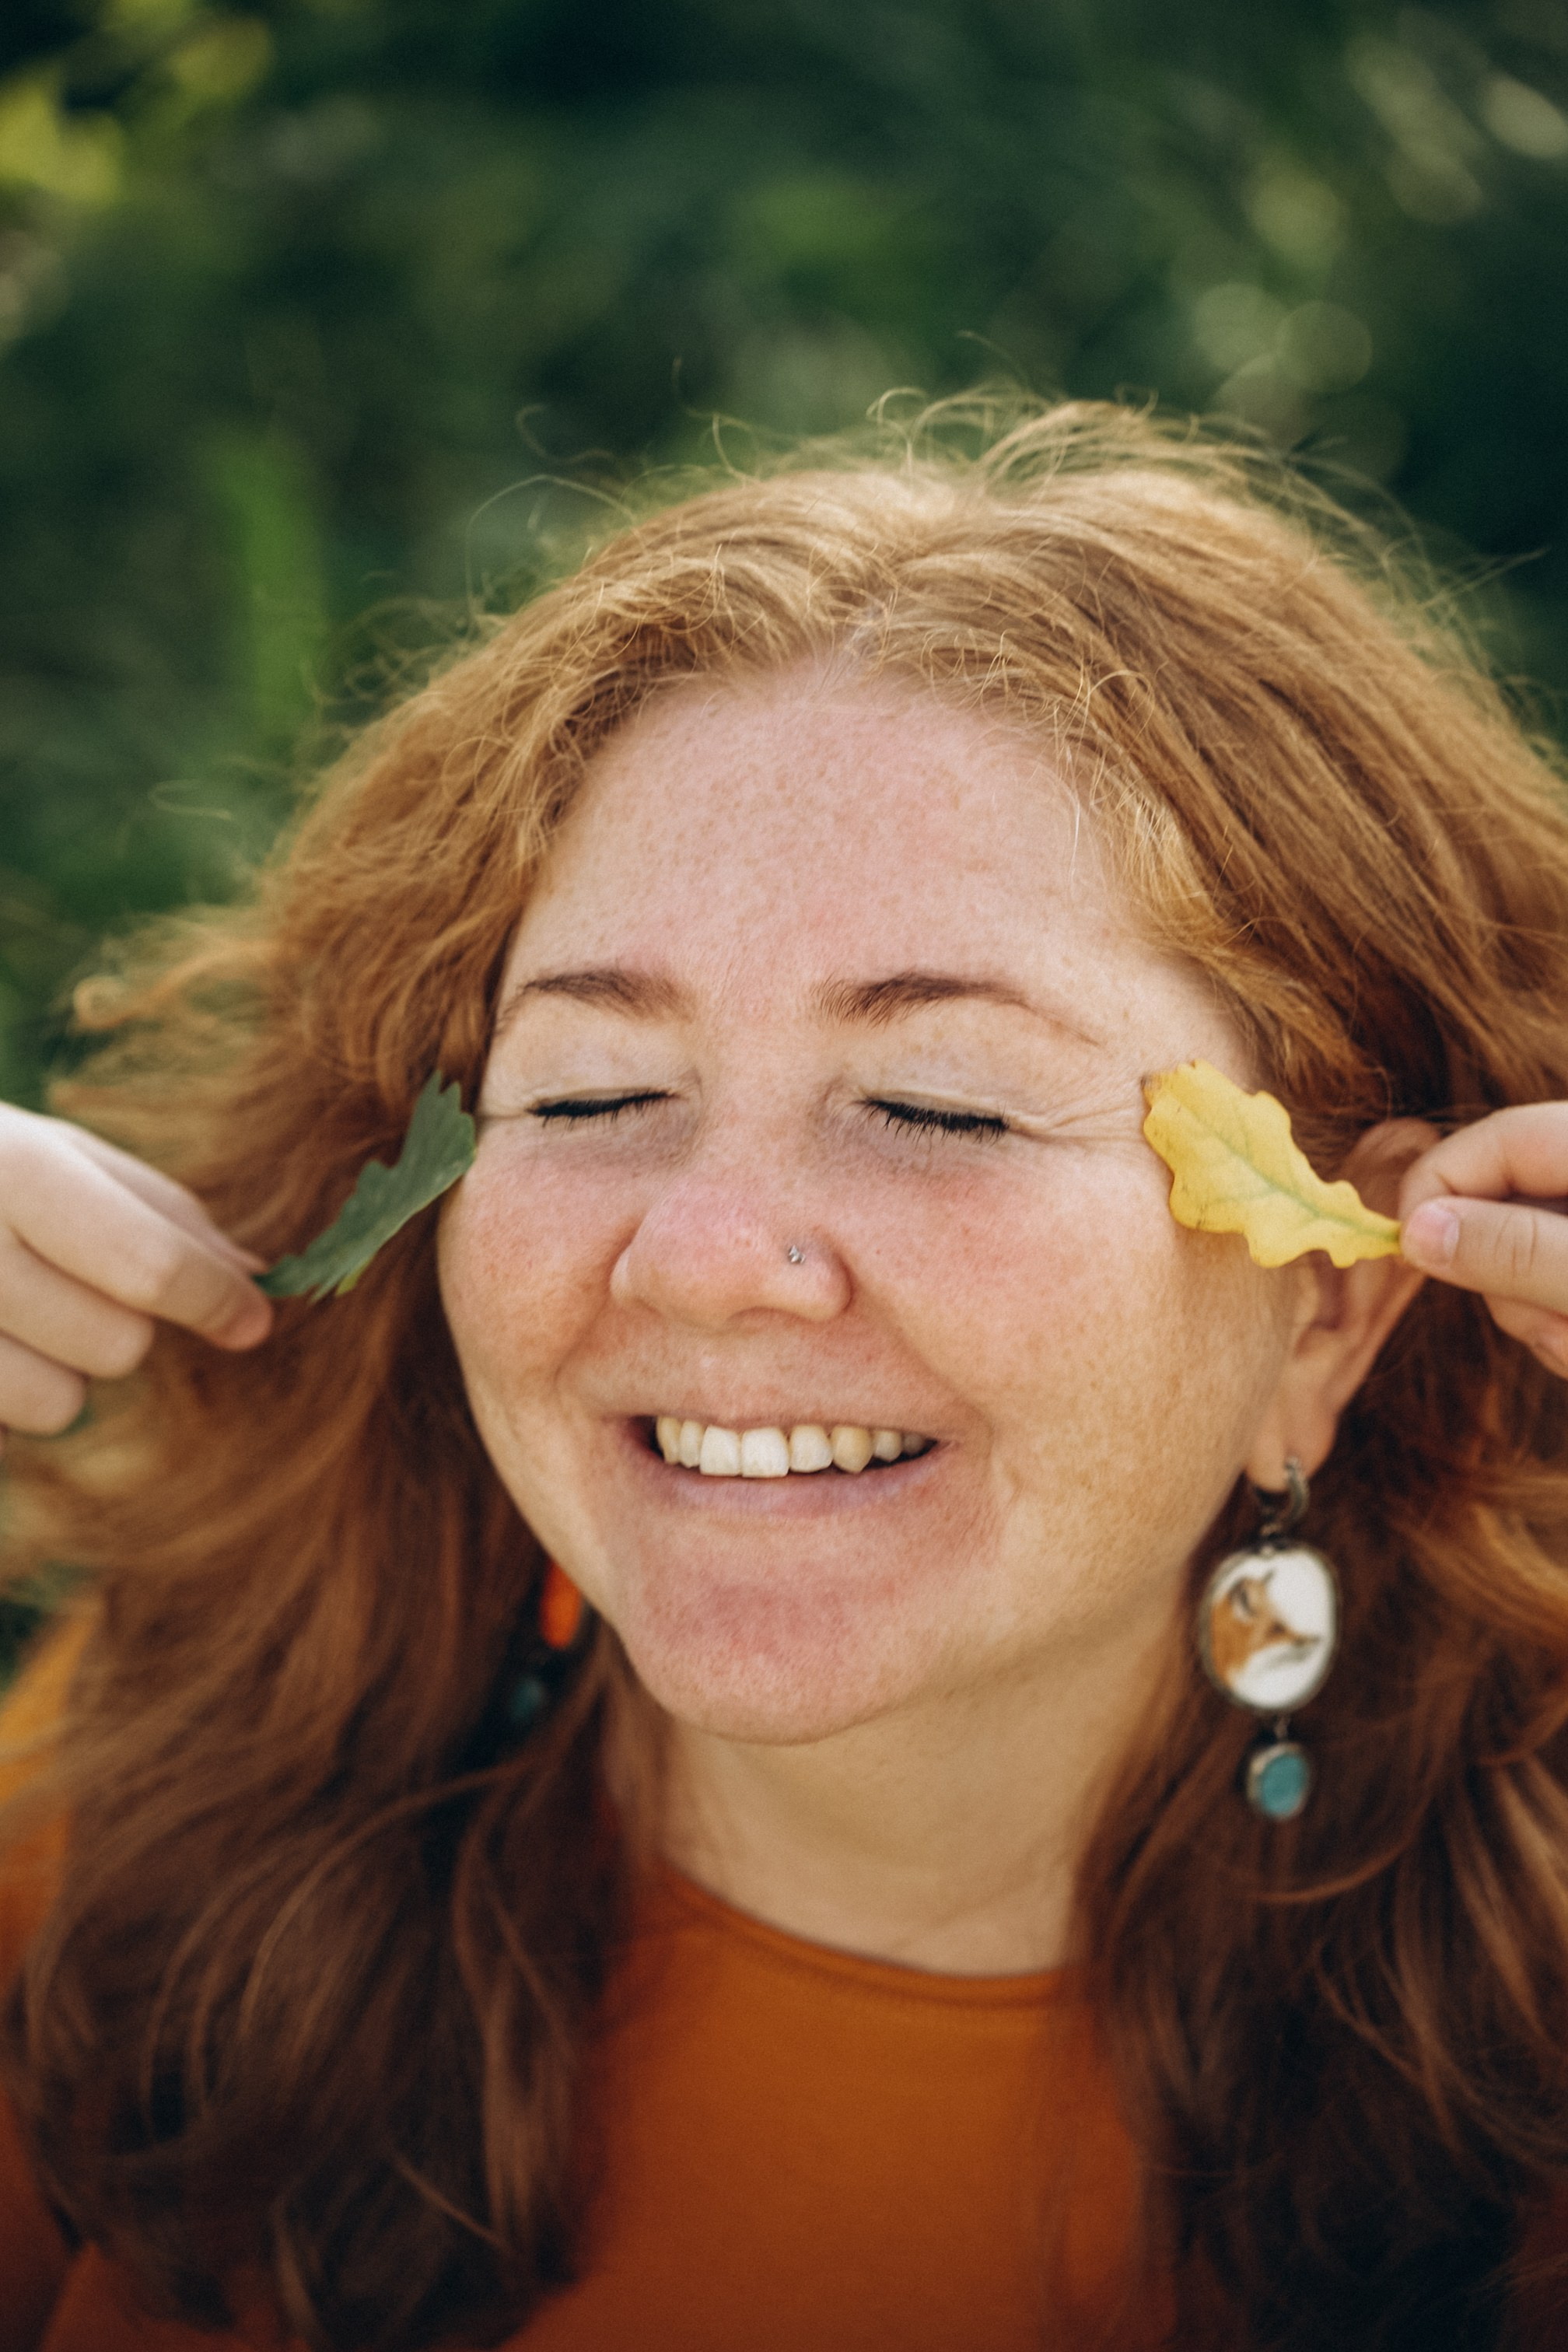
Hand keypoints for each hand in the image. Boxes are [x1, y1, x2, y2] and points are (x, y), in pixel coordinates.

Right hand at [0, 1104, 270, 1446]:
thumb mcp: (55, 1152)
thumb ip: (160, 1208)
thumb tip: (256, 1274)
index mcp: (10, 1167)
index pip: (148, 1266)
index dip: (217, 1301)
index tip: (254, 1320)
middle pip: (116, 1345)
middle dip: (119, 1325)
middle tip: (70, 1284)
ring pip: (57, 1404)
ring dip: (56, 1371)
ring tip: (10, 1312)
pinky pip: (0, 1427)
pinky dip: (1, 1395)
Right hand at [1400, 1104, 1567, 1374]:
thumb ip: (1516, 1251)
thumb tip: (1414, 1233)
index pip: (1495, 1140)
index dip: (1438, 1187)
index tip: (1411, 1254)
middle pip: (1505, 1209)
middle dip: (1510, 1285)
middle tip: (1562, 1334)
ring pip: (1525, 1262)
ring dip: (1541, 1321)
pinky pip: (1551, 1290)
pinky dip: (1561, 1328)